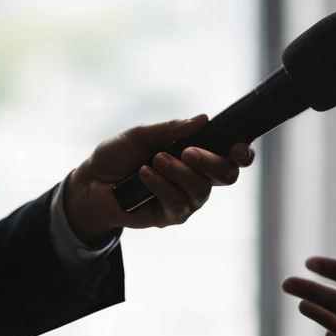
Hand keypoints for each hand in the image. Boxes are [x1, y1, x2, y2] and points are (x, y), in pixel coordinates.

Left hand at [63, 115, 255, 240]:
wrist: (91, 182)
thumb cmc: (119, 155)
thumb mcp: (141, 134)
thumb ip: (171, 129)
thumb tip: (203, 119)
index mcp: (197, 153)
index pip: (232, 155)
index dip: (243, 153)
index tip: (238, 147)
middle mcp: (198, 177)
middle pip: (226, 174)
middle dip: (210, 162)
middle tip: (187, 152)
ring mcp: (186, 199)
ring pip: (201, 190)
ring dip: (179, 173)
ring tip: (154, 161)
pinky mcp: (170, 216)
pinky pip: (178, 204)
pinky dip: (162, 186)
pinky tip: (144, 175)